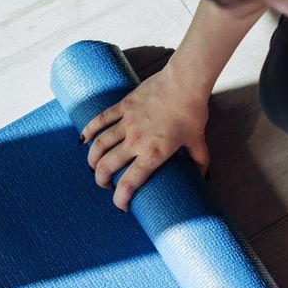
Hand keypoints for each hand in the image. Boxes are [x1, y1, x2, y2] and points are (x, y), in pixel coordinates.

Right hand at [80, 62, 211, 210]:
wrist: (184, 82)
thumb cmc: (191, 112)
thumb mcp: (198, 142)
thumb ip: (199, 162)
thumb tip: (204, 178)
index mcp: (153, 153)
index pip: (129, 182)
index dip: (121, 198)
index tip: (122, 205)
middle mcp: (135, 141)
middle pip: (107, 166)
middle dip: (102, 180)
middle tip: (104, 184)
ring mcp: (127, 122)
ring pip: (100, 145)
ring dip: (93, 159)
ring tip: (93, 167)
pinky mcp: (123, 106)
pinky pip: (100, 120)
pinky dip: (89, 131)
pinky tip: (83, 140)